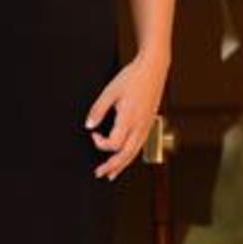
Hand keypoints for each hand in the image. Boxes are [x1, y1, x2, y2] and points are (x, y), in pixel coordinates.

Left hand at [84, 52, 169, 181]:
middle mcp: (140, 126)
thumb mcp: (110, 91)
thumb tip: (89, 125)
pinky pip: (140, 146)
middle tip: (100, 174)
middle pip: (126, 155)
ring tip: (112, 174)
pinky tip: (126, 157)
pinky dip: (131, 156)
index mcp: (129, 119)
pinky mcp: (149, 124)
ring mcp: (146, 126)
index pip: (114, 144)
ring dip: (122, 165)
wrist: (153, 69)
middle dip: (112, 166)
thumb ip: (98, 109)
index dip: (100, 143)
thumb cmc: (133, 78)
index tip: (92, 134)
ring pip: (134, 153)